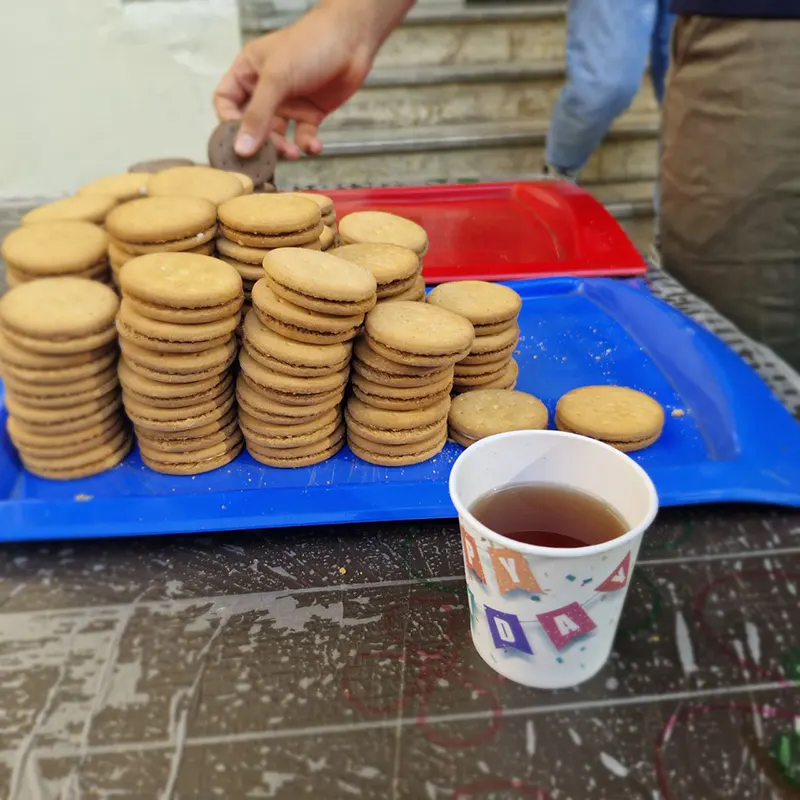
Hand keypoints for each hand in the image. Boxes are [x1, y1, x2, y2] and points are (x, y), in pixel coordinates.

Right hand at [215, 1, 394, 159]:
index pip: (226, 101)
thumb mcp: (276, 78)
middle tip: (268, 156)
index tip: (237, 141)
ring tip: (293, 152)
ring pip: (277, 135)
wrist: (353, 39)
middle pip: (252, 125)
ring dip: (283, 148)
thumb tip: (241, 148)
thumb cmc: (310, 43)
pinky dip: (307, 145)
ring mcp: (289, 102)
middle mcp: (266, 89)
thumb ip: (257, 115)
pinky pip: (302, 136)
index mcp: (248, 72)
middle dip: (260, 142)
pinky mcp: (310, 113)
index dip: (228, 122)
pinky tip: (314, 146)